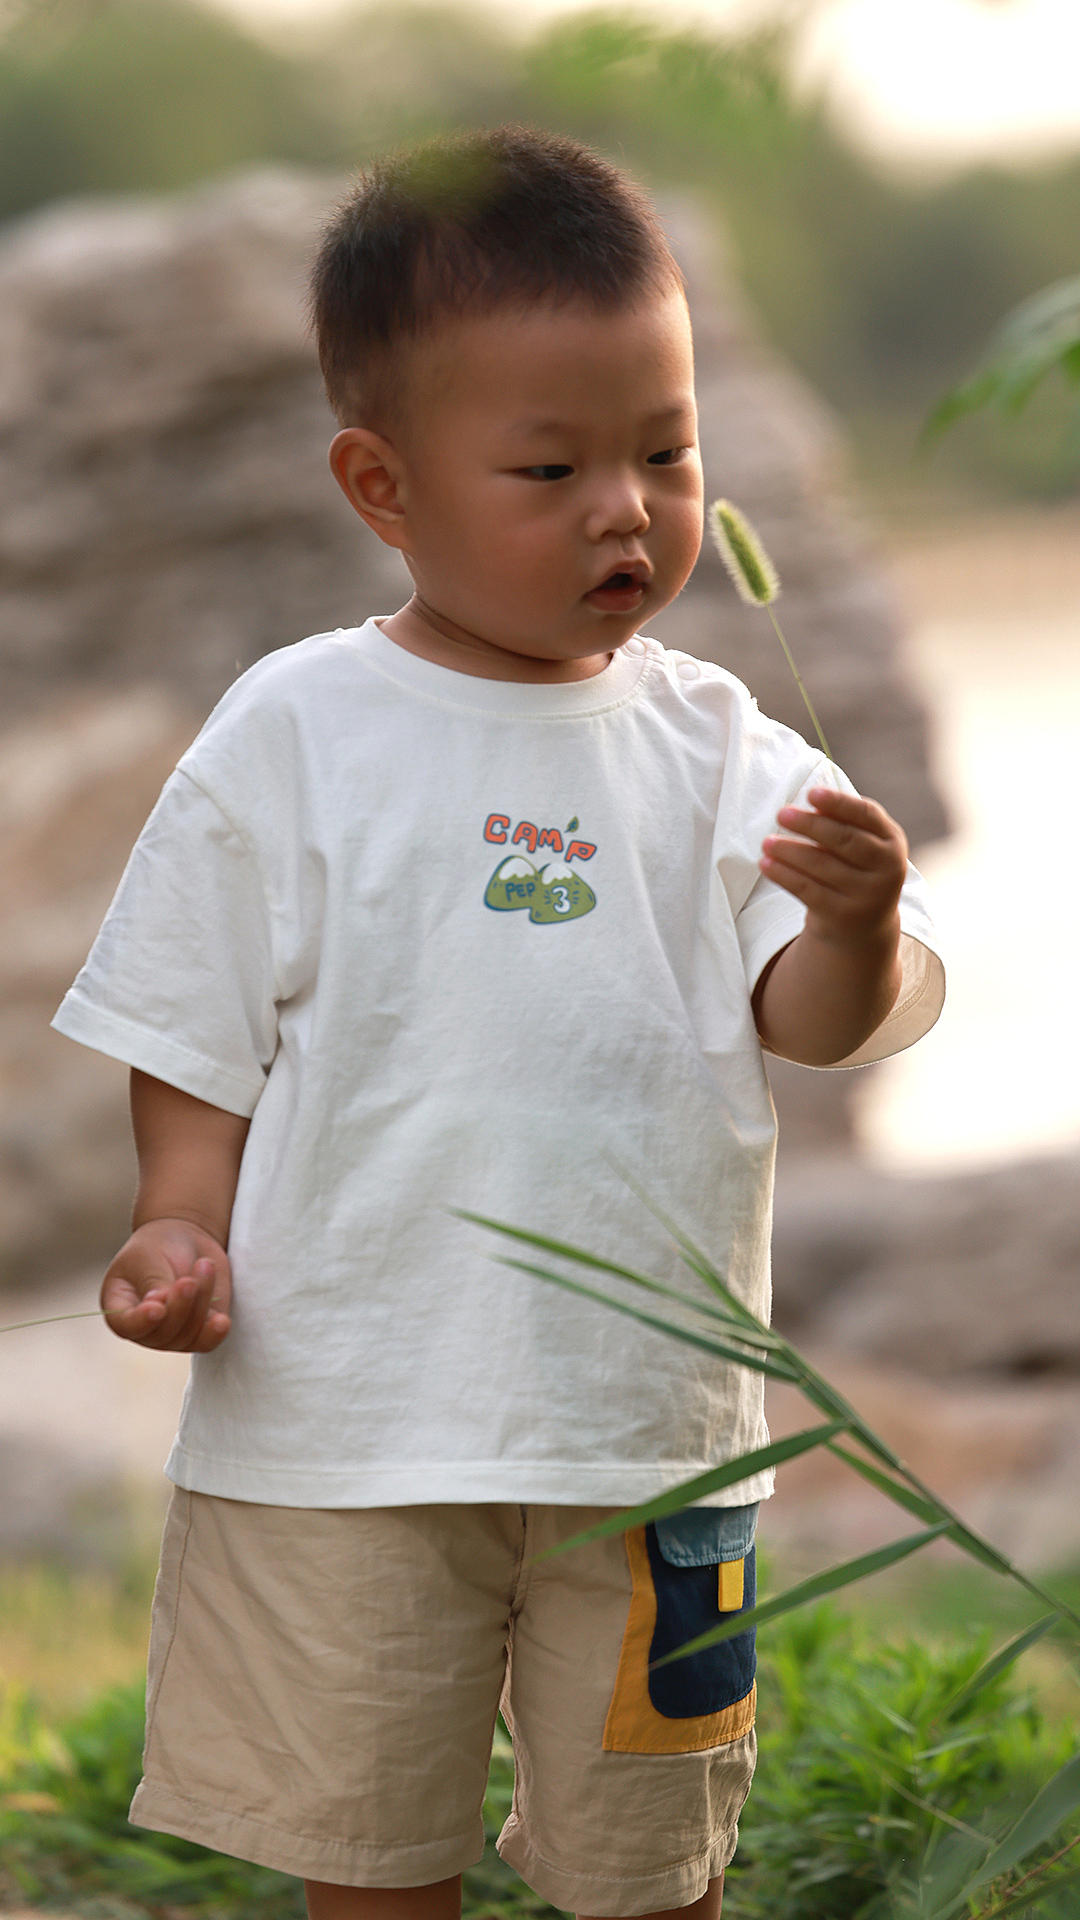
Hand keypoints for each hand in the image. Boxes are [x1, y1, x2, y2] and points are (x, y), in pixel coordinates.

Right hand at [101, 1217, 231, 1351]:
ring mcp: (172, 1333)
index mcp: (120, 1307)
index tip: (157, 1307)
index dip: (140, 1322)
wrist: (185, 1241)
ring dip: (200, 1304)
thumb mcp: (148, 1256)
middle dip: (180, 1307)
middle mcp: (145, 1327)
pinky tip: (221, 1320)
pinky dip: (215, 1332)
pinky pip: (206, 1342)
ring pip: (187, 1336)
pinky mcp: (199, 1330)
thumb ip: (154, 1282)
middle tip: (189, 1280)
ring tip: (205, 1265)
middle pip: (161, 1334)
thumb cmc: (158, 1246)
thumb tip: (162, 1307)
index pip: (125, 1325)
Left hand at [760, 786, 906, 946]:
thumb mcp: (860, 846)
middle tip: (781, 814)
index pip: (866, 814)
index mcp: (892, 841)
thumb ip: (843, 823)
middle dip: (809, 825)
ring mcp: (868, 895)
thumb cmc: (855, 870)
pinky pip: (807, 890)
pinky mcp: (843, 915)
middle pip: (844, 840)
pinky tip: (766, 864)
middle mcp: (888, 868)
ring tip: (766, 842)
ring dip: (789, 850)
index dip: (839, 803)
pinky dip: (783, 874)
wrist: (864, 926)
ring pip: (821, 865)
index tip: (811, 794)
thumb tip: (812, 804)